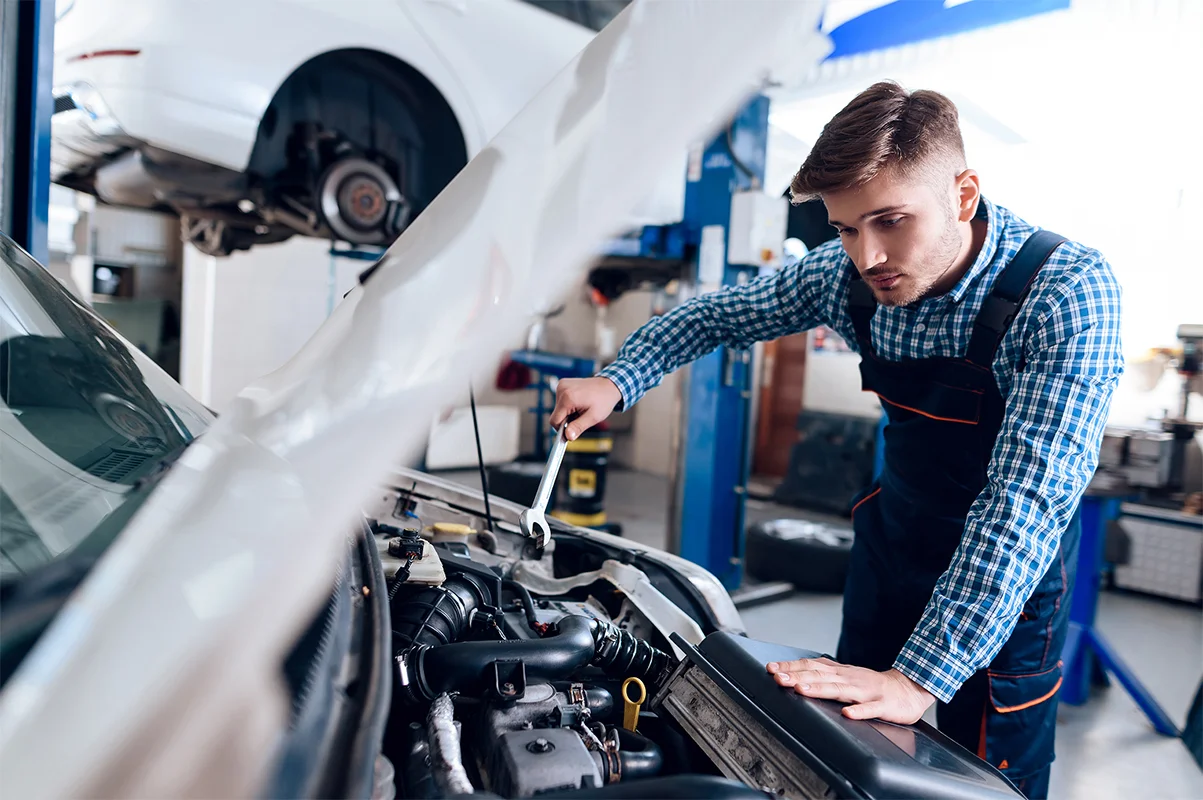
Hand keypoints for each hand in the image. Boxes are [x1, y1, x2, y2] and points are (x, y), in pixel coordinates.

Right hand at [549, 377, 622, 440]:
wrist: (609, 386)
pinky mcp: (563, 384)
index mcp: (568, 398)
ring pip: (558, 409)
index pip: (554, 421)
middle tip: (581, 417)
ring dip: (568, 413)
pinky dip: (568, 405)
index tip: (571, 433)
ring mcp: (562, 385)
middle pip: (556, 415)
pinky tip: (579, 403)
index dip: (562, 430)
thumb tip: (568, 436)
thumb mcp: (593, 417)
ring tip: (581, 409)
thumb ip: (578, 427)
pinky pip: (560, 401)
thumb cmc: (604, 400)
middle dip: (567, 420)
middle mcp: (562, 389)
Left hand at [765, 657, 934, 723]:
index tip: (771, 669)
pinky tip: (848, 713)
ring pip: (841, 689)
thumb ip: (824, 674)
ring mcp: (866, 692)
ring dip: (820, 689)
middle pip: (821, 675)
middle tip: (778, 678)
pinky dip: (859, 711)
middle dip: (798, 676)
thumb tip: (796, 672)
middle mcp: (850, 679)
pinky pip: (870, 709)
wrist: (908, 689)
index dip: (791, 667)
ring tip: (802, 690)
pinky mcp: (883, 705)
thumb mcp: (846, 675)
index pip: (811, 666)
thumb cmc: (873, 685)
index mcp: (840, 673)